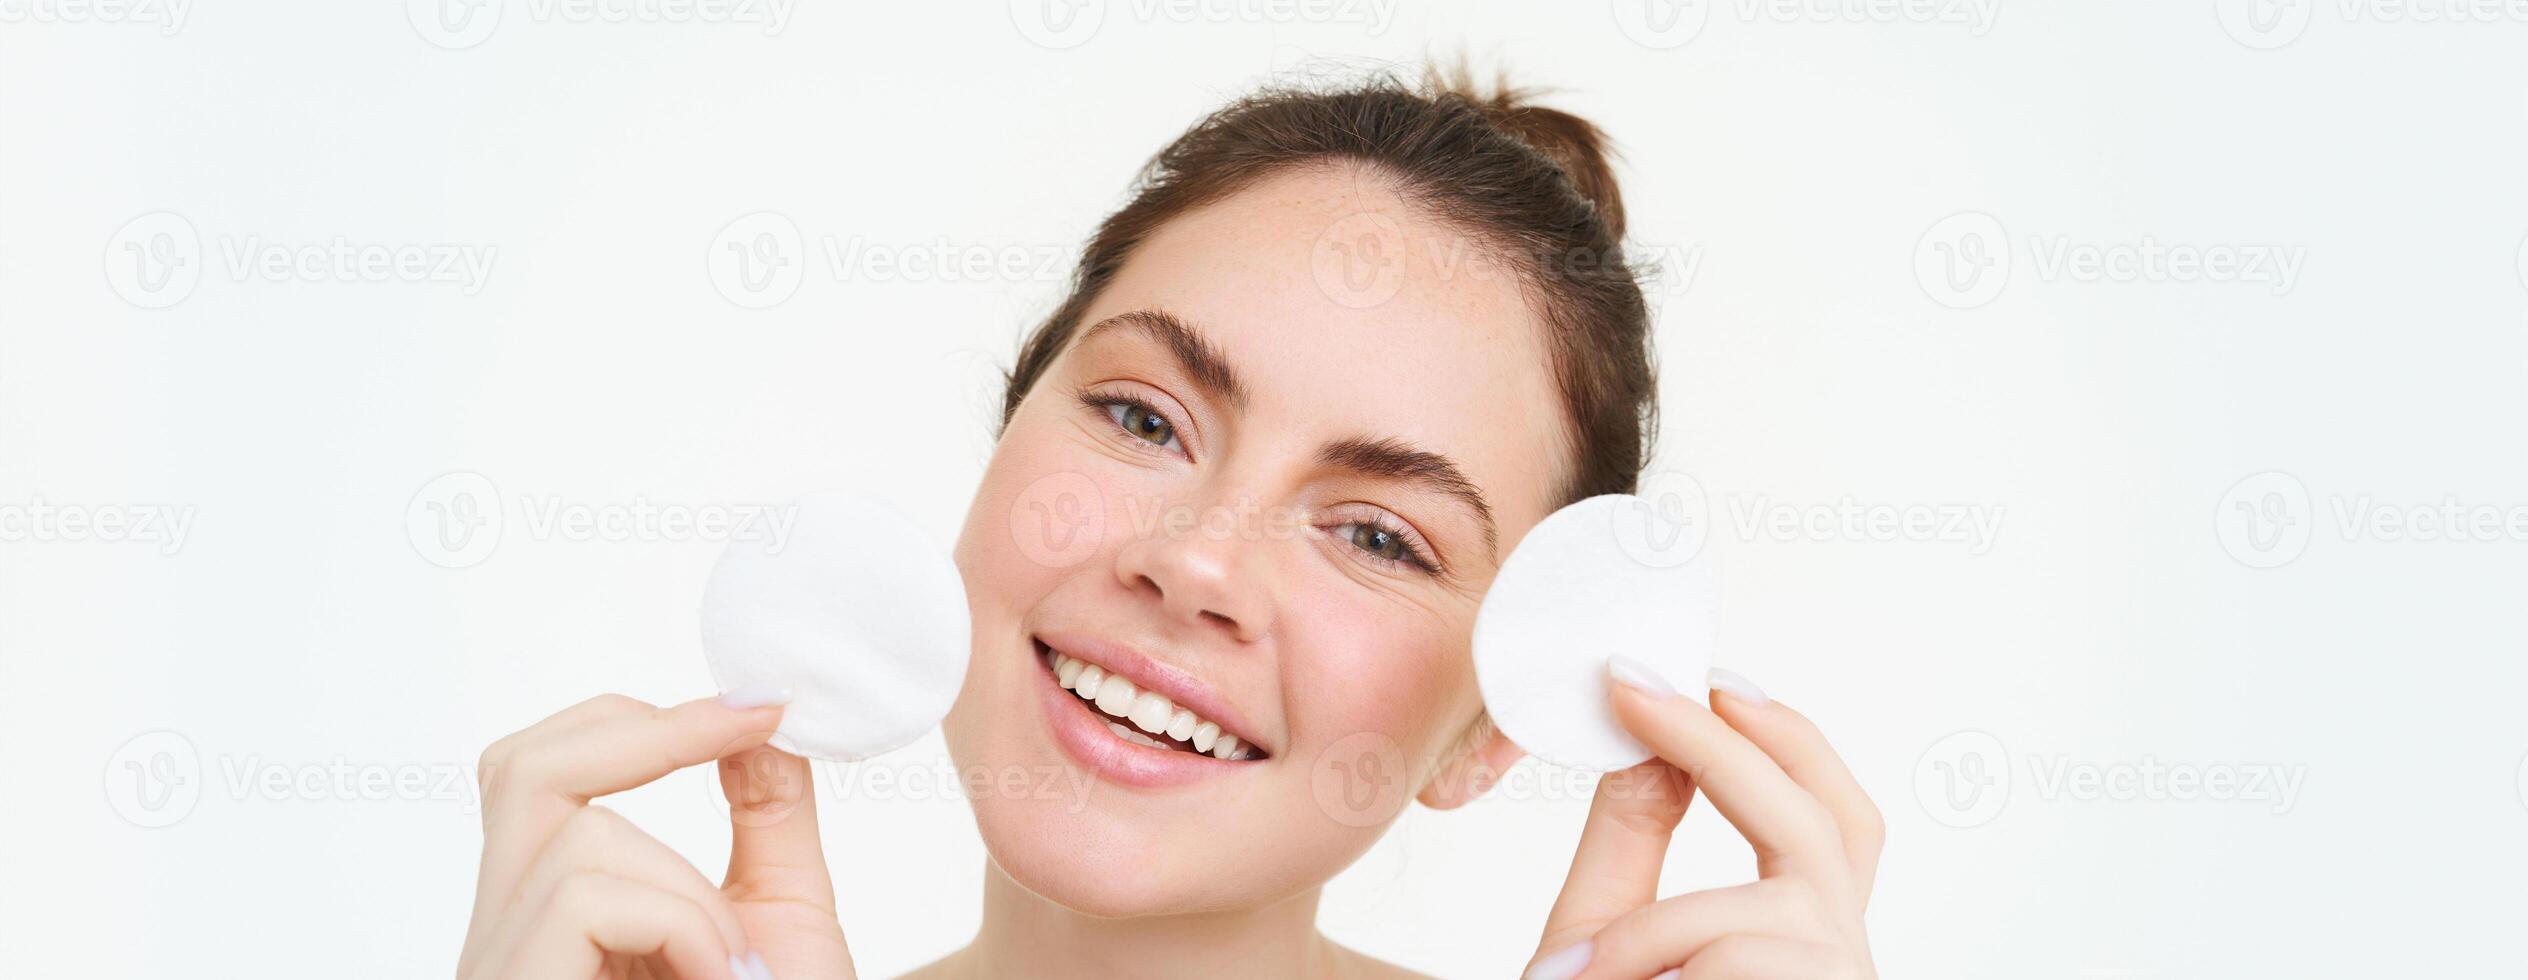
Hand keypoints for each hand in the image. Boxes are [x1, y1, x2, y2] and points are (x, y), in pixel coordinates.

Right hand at [454, 692, 854, 979]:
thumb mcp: (781, 922)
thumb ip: (765, 819)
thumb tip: (758, 715)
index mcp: (553, 915)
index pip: (539, 775)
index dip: (637, 721)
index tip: (758, 703)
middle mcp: (503, 942)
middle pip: (519, 770)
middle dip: (645, 734)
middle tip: (749, 726)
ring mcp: (498, 970)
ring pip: (573, 830)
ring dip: (689, 886)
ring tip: (731, 972)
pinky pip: (586, 892)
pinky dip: (680, 923)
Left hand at [1520, 662, 1882, 979]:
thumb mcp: (1605, 934)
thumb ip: (1634, 838)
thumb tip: (1649, 735)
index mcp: (1803, 931)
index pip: (1833, 816)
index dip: (1784, 737)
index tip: (1708, 676)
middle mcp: (1841, 959)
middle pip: (1833, 824)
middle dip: (1733, 746)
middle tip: (1638, 687)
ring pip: (1767, 908)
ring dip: (1651, 932)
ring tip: (1567, 975)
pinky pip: (1727, 959)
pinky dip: (1645, 967)